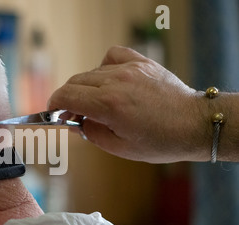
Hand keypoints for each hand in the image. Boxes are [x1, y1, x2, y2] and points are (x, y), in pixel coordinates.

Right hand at [49, 46, 209, 162]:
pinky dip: (103, 67)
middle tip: (72, 114)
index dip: (54, 104)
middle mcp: (116, 82)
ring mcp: (129, 69)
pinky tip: (109, 81)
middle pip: (75, 82)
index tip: (52, 113)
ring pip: (91, 71)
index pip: (66, 95)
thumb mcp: (119, 147)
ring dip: (85, 87)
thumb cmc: (160, 141)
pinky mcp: (141, 63)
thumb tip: (73, 123)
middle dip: (67, 98)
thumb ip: (90, 133)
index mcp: (109, 105)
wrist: (194, 124)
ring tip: (94, 103)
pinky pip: (111, 56)